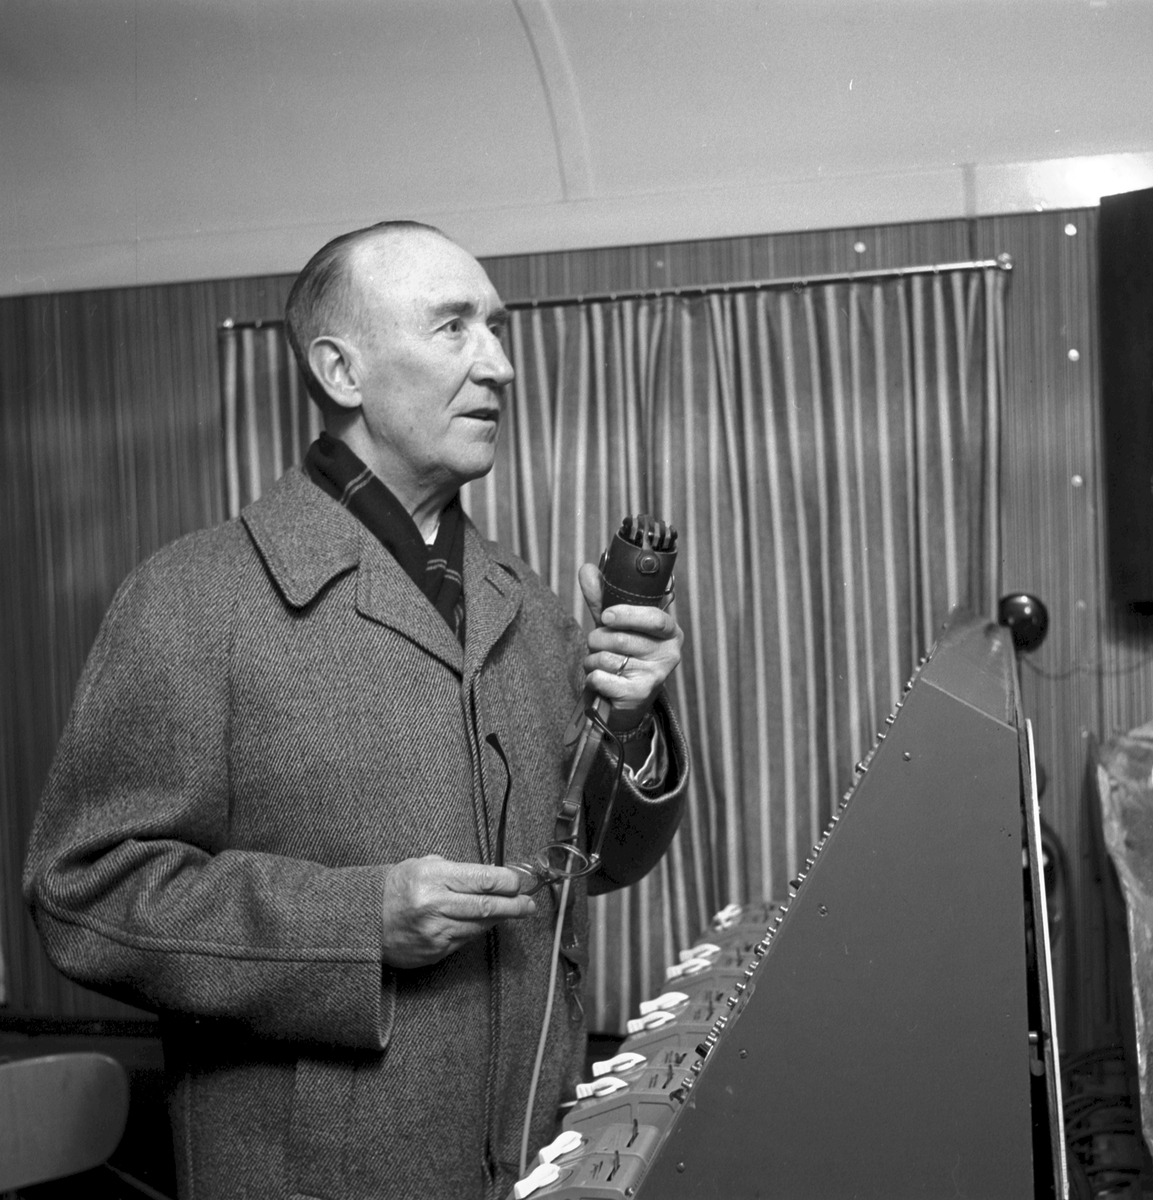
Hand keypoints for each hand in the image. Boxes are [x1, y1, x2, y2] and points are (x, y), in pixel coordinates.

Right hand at [380, 855, 535, 968]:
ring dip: (499, 919)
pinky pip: (465, 940)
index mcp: (432, 877)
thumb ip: (455, 870)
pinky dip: (477, 931)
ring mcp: (434, 931)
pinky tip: (483, 924)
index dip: (508, 881)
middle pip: (487, 906)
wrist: (362, 919)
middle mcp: (434, 905)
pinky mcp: (433, 951)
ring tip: (512, 912)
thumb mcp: (421, 865)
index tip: (520, 881)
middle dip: (514, 904)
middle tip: (529, 904)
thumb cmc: (395, 886)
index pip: (483, 879)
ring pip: (480, 926)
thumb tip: (492, 876)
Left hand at [578, 562, 683, 730]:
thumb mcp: (616, 625)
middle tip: (596, 643)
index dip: (628, 615)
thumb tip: (587, 568)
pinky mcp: (639, 695)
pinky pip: (602, 678)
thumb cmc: (624, 655)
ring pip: (608, 658)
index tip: (606, 616)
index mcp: (670, 632)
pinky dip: (592, 677)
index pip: (655, 619)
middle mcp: (670, 654)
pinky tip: (601, 680)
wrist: (628, 700)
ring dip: (592, 659)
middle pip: (622, 638)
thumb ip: (602, 598)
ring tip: (600, 663)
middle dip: (597, 639)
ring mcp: (657, 676)